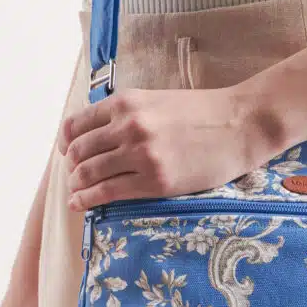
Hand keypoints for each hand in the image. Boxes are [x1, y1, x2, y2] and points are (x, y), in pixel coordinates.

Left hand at [57, 85, 271, 209]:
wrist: (240, 125)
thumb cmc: (203, 113)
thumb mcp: (157, 101)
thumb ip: (127, 115)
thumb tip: (99, 136)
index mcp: (126, 103)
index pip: (77, 124)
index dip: (66, 143)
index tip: (68, 154)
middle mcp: (128, 127)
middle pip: (79, 151)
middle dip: (72, 167)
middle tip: (74, 177)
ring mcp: (141, 155)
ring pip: (89, 173)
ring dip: (77, 185)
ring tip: (76, 193)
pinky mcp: (155, 181)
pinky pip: (109, 192)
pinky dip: (88, 200)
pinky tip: (80, 204)